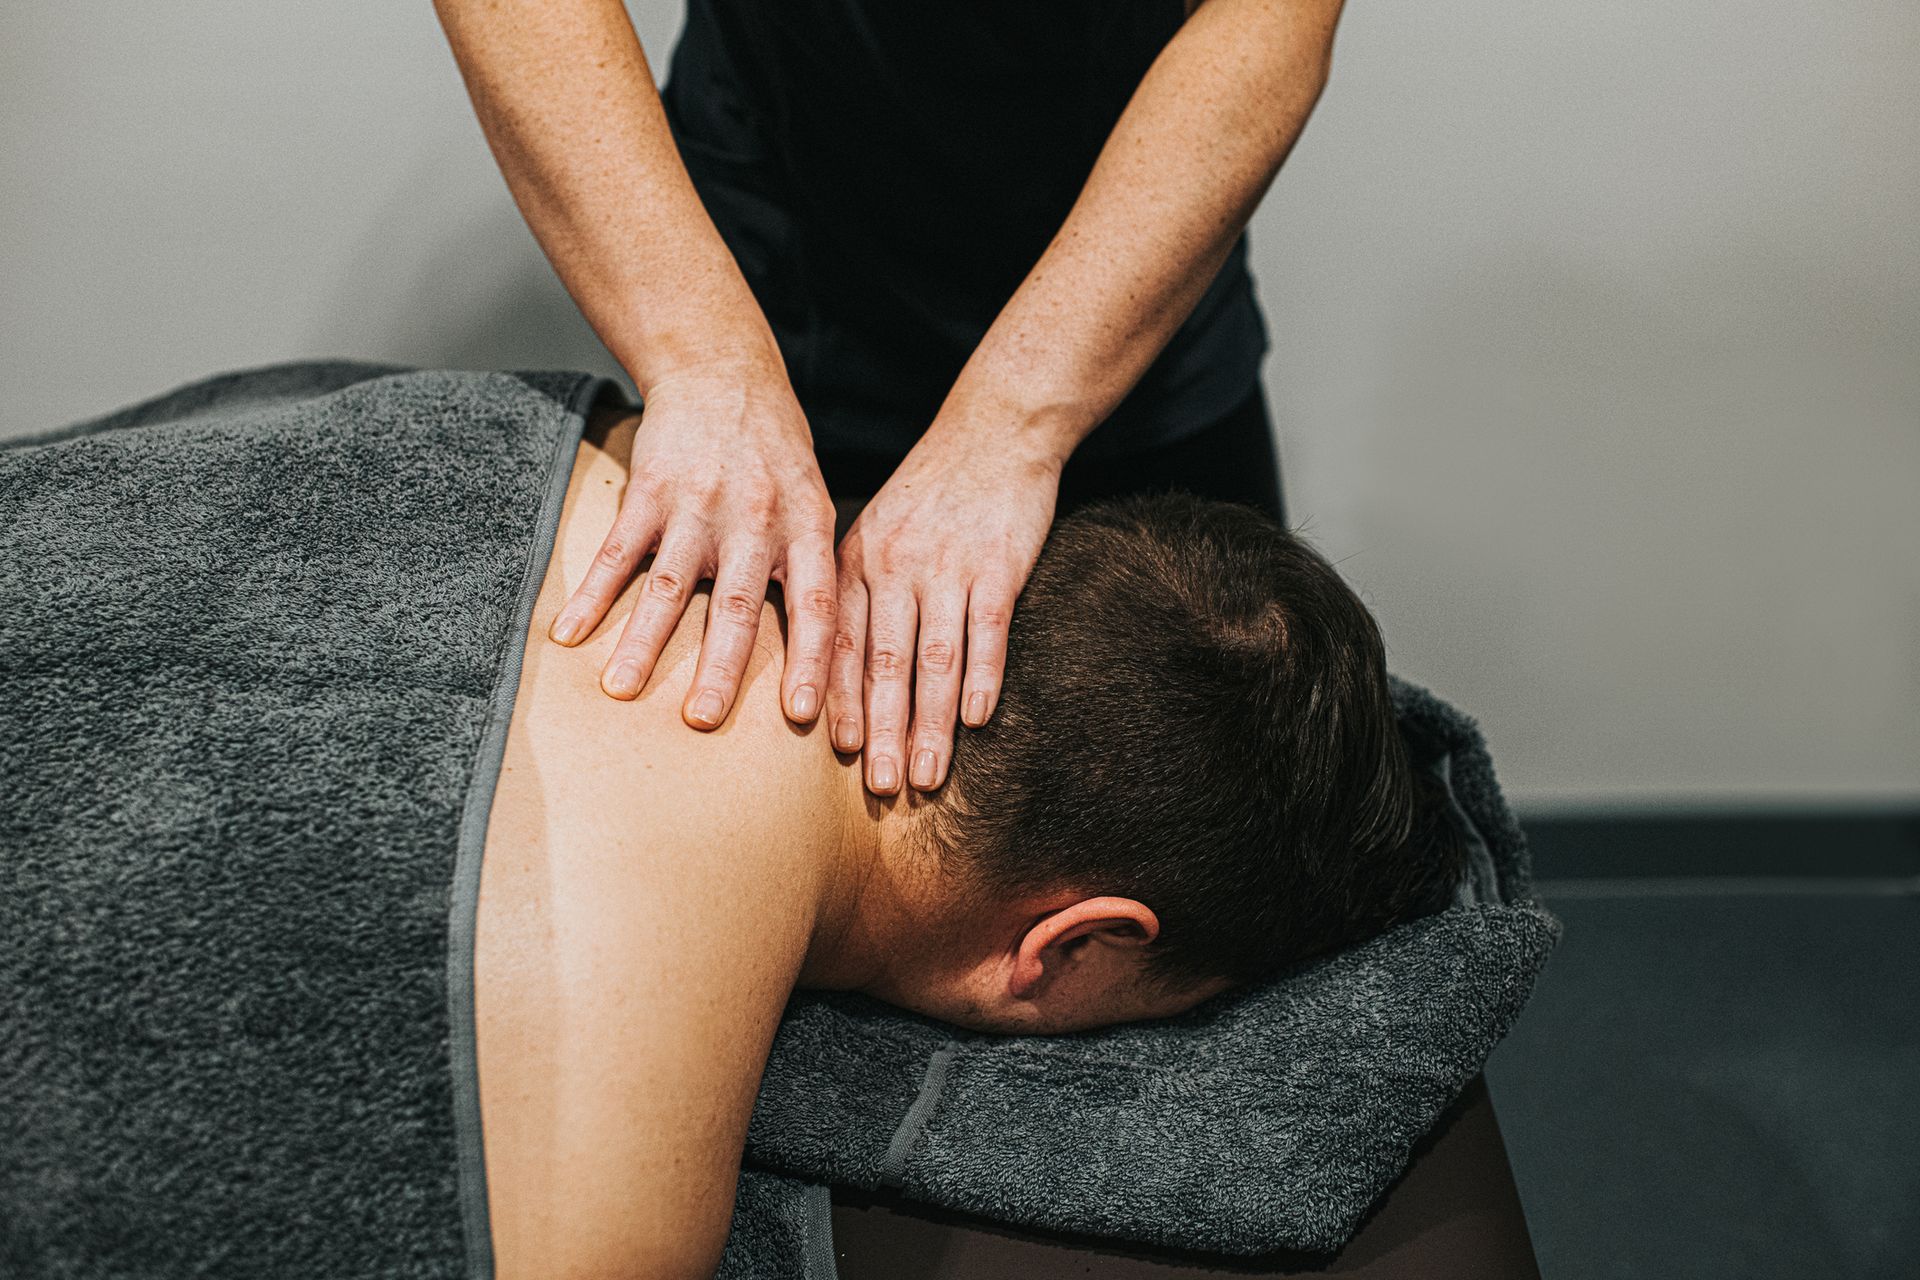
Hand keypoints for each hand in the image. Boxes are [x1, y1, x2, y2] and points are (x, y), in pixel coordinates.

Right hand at [550, 364, 837, 729]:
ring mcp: (699, 504)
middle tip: (702, 721)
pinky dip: (592, 595)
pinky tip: (569, 634)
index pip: (815, 605)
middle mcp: (756, 519)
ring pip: (669, 584)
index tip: (800, 715)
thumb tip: (828, 657)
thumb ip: (812, 570)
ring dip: (642, 642)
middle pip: (738, 605)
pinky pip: (617, 551)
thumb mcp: (814, 503)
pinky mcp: (649, 489)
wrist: (723, 372)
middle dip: (719, 668)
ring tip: (620, 689)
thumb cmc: (777, 453)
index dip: (811, 661)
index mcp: (807, 527)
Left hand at [829, 420, 1061, 794]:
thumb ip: (857, 594)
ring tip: (928, 777)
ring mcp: (947, 566)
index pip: (839, 643)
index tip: (841, 753)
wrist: (995, 431)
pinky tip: (977, 721)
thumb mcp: (876, 534)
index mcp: (856, 562)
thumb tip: (837, 673)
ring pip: (934, 660)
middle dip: (883, 732)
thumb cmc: (931, 493)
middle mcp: (895, 566)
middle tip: (881, 788)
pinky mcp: (999, 565)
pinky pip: (988, 632)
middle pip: (884, 663)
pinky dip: (983, 679)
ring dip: (931, 724)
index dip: (840, 701)